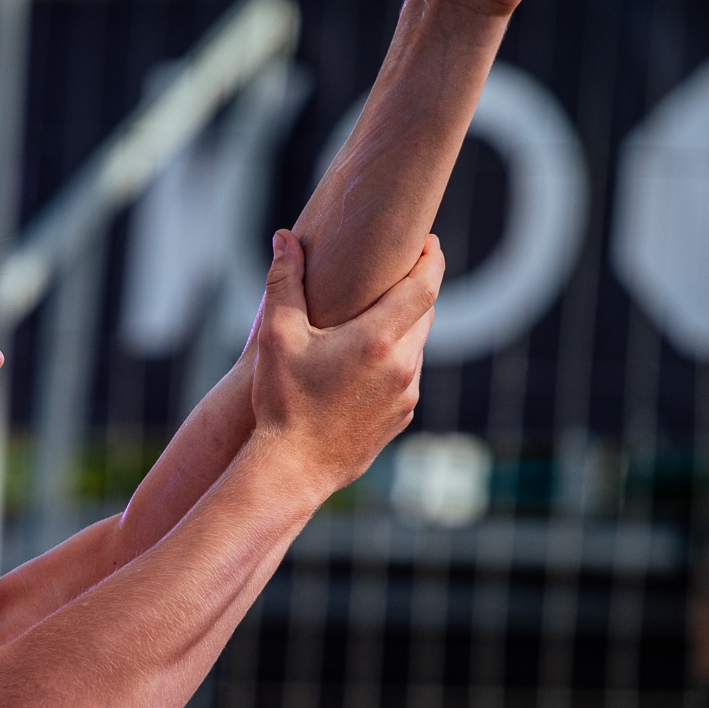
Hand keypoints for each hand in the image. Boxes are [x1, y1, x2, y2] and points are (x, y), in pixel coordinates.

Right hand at [250, 230, 441, 493]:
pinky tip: (366, 362)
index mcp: (378, 340)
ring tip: (374, 318)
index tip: (428, 241)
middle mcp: (403, 366)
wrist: (292, 470)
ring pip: (417, 347)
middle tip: (396, 271)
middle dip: (414, 289)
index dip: (431, 258)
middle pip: (424, 314)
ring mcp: (407, 395)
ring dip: (403, 328)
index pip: (425, 286)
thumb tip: (286, 237)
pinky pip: (408, 377)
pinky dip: (395, 360)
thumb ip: (284, 281)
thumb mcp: (276, 337)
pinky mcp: (402, 418)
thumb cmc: (282, 402)